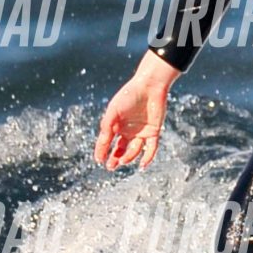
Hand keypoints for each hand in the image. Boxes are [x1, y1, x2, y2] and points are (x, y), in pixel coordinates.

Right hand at [95, 53, 175, 169]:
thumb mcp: (113, 111)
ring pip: (134, 150)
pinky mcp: (154, 132)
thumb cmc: (129, 95)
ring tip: (122, 160)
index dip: (102, 151)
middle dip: (115, 159)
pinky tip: (142, 165)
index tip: (98, 160)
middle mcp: (128, 130)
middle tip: (110, 167)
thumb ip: (107, 127)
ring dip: (128, 157)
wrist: (149, 86)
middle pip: (120, 150)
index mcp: (116, 125)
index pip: (107, 142)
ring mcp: (141, 132)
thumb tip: (102, 144)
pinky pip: (151, 149)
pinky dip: (147, 158)